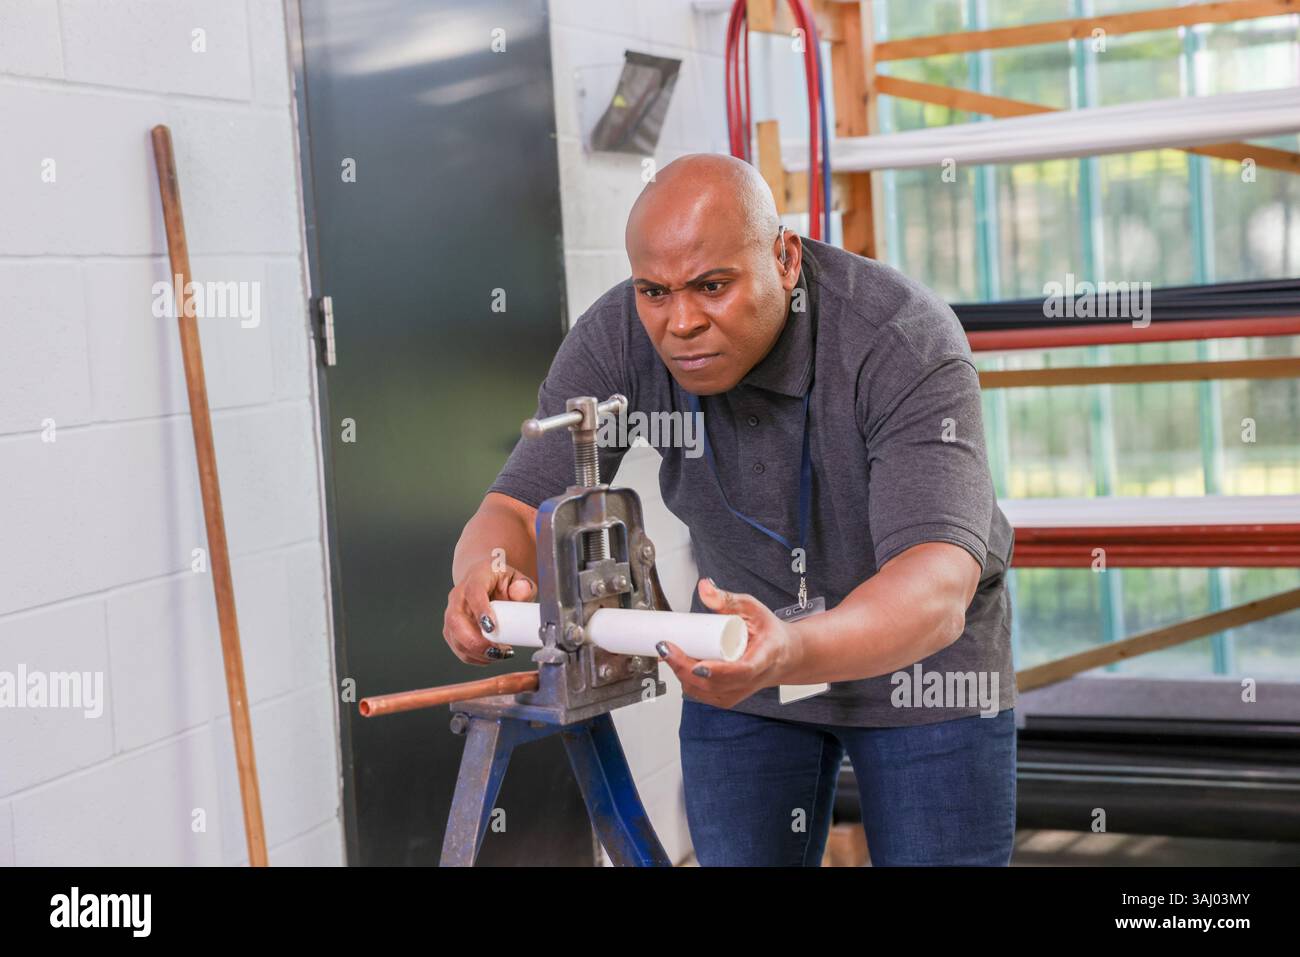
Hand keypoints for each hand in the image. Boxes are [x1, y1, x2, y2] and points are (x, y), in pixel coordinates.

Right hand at [443, 556, 535, 664]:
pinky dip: (475, 657)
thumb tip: (520, 594)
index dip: (480, 610)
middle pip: (456, 619)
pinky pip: (458, 647)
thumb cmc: (502, 582)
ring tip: (499, 654)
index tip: (491, 628)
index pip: (473, 592)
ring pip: (454, 637)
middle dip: (474, 641)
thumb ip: (523, 586)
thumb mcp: (518, 579)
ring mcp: (452, 613)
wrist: (489, 583)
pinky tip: (491, 656)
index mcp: (476, 577)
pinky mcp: (452, 630)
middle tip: (496, 650)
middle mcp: (459, 595)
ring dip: (476, 652)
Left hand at [657, 578, 795, 708]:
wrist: (781, 654)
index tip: (698, 665)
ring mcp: (738, 692)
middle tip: (666, 647)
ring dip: (682, 673)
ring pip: (704, 691)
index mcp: (763, 658)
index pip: (741, 672)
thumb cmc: (768, 632)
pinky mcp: (726, 697)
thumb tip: (704, 587)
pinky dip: (685, 680)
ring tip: (668, 651)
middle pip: (715, 684)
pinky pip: (702, 694)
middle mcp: (750, 681)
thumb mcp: (751, 608)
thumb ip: (727, 599)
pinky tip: (675, 664)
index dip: (718, 671)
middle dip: (685, 667)